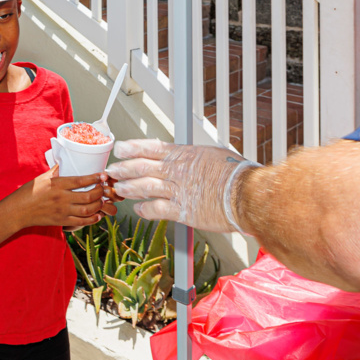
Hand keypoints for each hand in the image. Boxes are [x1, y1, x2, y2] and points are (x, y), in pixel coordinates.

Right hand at [11, 168, 109, 228]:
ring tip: (102, 201)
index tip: (103, 175)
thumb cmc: (29, 192)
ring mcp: (63, 211)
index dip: (95, 178)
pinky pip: (81, 222)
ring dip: (98, 205)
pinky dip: (92, 219)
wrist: (18, 211)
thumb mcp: (42, 178)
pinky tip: (96, 215)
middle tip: (104, 189)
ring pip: (88, 210)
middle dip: (100, 192)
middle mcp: (62, 198)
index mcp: (57, 184)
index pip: (81, 180)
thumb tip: (66, 161)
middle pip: (89, 196)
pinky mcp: (62, 221)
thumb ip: (56, 170)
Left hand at [106, 139, 256, 232]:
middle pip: (142, 167)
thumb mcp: (213, 155)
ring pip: (144, 187)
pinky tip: (139, 210)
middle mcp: (178, 171)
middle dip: (124, 168)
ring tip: (118, 188)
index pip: (151, 147)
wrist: (247, 195)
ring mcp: (178, 191)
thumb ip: (194, 157)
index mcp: (185, 155)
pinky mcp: (183, 211)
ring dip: (128, 188)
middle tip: (112, 170)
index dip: (133, 148)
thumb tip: (188, 156)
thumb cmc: (237, 174)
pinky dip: (145, 210)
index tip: (121, 148)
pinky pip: (157, 209)